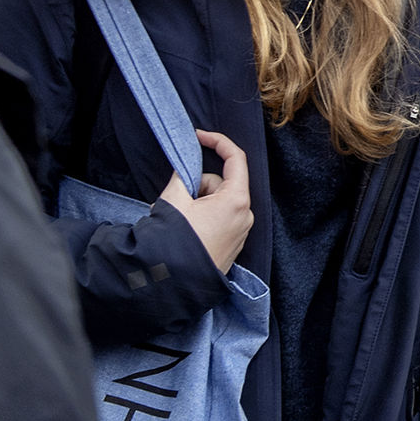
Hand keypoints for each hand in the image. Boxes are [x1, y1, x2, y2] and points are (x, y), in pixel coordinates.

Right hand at [158, 129, 251, 273]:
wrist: (174, 284)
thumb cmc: (176, 242)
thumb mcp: (174, 201)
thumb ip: (182, 177)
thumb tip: (185, 169)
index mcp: (237, 200)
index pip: (236, 158)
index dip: (217, 141)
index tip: (198, 136)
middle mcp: (245, 215)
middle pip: (221, 183)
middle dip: (197, 184)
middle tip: (176, 199)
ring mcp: (241, 232)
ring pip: (218, 202)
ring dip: (197, 203)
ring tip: (177, 221)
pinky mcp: (233, 245)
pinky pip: (219, 219)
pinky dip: (202, 217)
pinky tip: (186, 231)